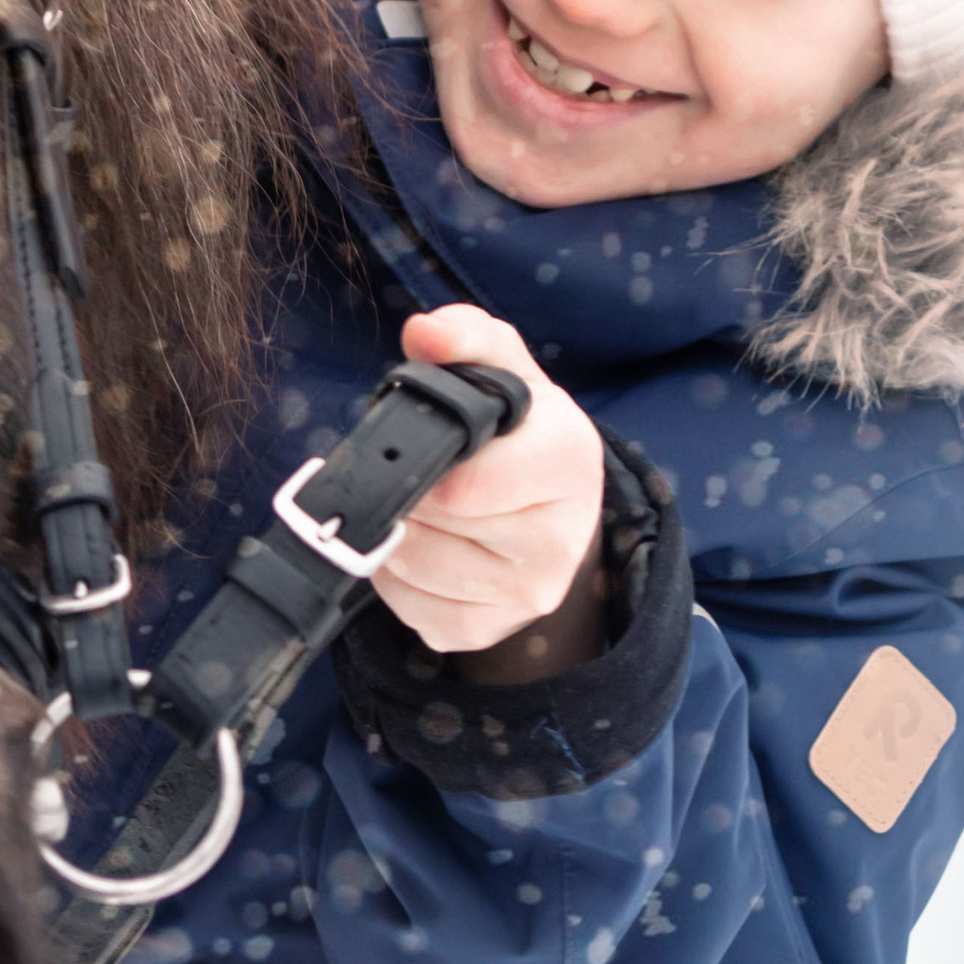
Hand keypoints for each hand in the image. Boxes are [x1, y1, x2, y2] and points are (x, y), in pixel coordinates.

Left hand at [381, 308, 607, 674]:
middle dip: (409, 491)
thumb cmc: (517, 433)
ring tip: (417, 507)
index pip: (472, 482)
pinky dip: (394, 578)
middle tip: (418, 474)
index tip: (429, 446)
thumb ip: (466, 336)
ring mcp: (528, 594)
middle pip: (432, 521)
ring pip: (412, 565)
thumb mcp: (502, 369)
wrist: (549, 511)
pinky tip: (421, 547)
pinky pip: (409, 609)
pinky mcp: (488, 629)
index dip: (431, 462)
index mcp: (569, 460)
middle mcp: (561, 537)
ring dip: (394, 533)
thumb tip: (426, 334)